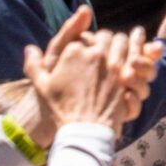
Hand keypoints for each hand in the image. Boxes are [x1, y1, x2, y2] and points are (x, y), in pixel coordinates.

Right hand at [23, 10, 135, 129]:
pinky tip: (133, 62)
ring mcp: (112, 63)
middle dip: (108, 41)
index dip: (91, 41)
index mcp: (73, 51)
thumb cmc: (59, 109)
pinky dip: (136, 56)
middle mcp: (94, 53)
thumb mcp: (42, 86)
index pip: (87, 35)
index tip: (91, 48)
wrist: (81, 130)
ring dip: (124, 45)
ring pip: (123, 41)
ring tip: (122, 52)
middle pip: (107, 36)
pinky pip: (135, 56)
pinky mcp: (126, 74)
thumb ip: (34, 65)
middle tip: (109, 49)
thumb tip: (29, 48)